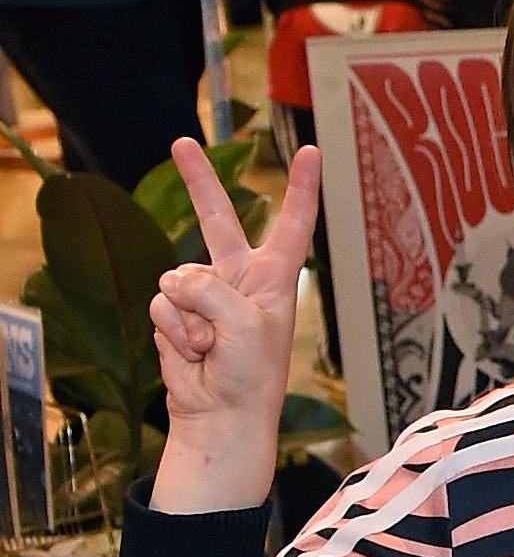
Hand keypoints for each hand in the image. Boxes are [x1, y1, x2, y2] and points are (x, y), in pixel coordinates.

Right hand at [148, 136, 320, 512]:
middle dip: (198, 181)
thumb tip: (173, 281)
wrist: (221, 415)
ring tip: (210, 346)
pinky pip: (161, 302)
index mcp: (275, 276)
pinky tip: (191, 352)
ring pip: (178, 277)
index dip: (302, 187)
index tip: (310, 152)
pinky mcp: (176, 313)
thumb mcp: (245, 325)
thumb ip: (211, 291)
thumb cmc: (251, 374)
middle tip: (181, 141)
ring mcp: (205, 294)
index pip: (292, 222)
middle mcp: (240, 278)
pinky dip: (173, 330)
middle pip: (217, 218)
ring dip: (189, 315)